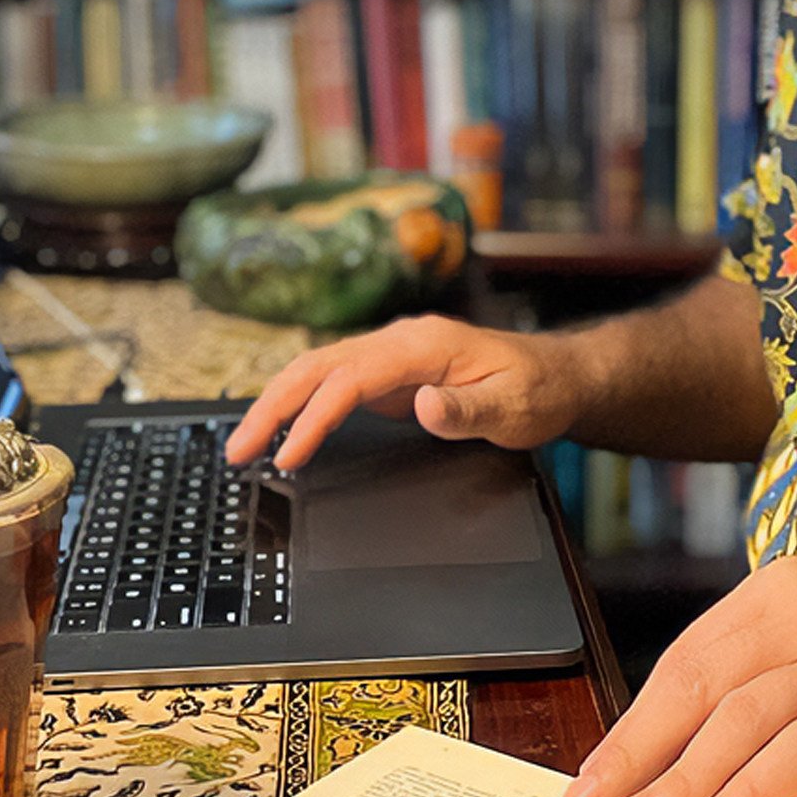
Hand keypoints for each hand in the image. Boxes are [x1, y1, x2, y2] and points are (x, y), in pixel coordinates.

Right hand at [224, 314, 580, 471]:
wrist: (558, 375)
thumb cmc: (539, 391)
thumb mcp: (515, 408)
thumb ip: (467, 410)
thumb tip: (423, 407)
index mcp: (426, 345)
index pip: (353, 378)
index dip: (315, 416)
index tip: (289, 454)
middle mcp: (401, 342)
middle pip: (319, 366)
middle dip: (273, 406)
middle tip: (239, 450)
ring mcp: (392, 356)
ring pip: (318, 371)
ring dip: (278, 404)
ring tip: (244, 445)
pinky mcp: (390, 374)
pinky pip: (334, 384)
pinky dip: (301, 404)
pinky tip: (281, 429)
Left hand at [562, 558, 796, 796]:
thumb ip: (751, 684)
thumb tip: (657, 761)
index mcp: (779, 589)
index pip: (685, 660)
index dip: (632, 725)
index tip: (590, 781)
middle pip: (702, 685)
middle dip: (640, 756)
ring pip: (744, 717)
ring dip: (686, 780)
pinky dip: (756, 790)